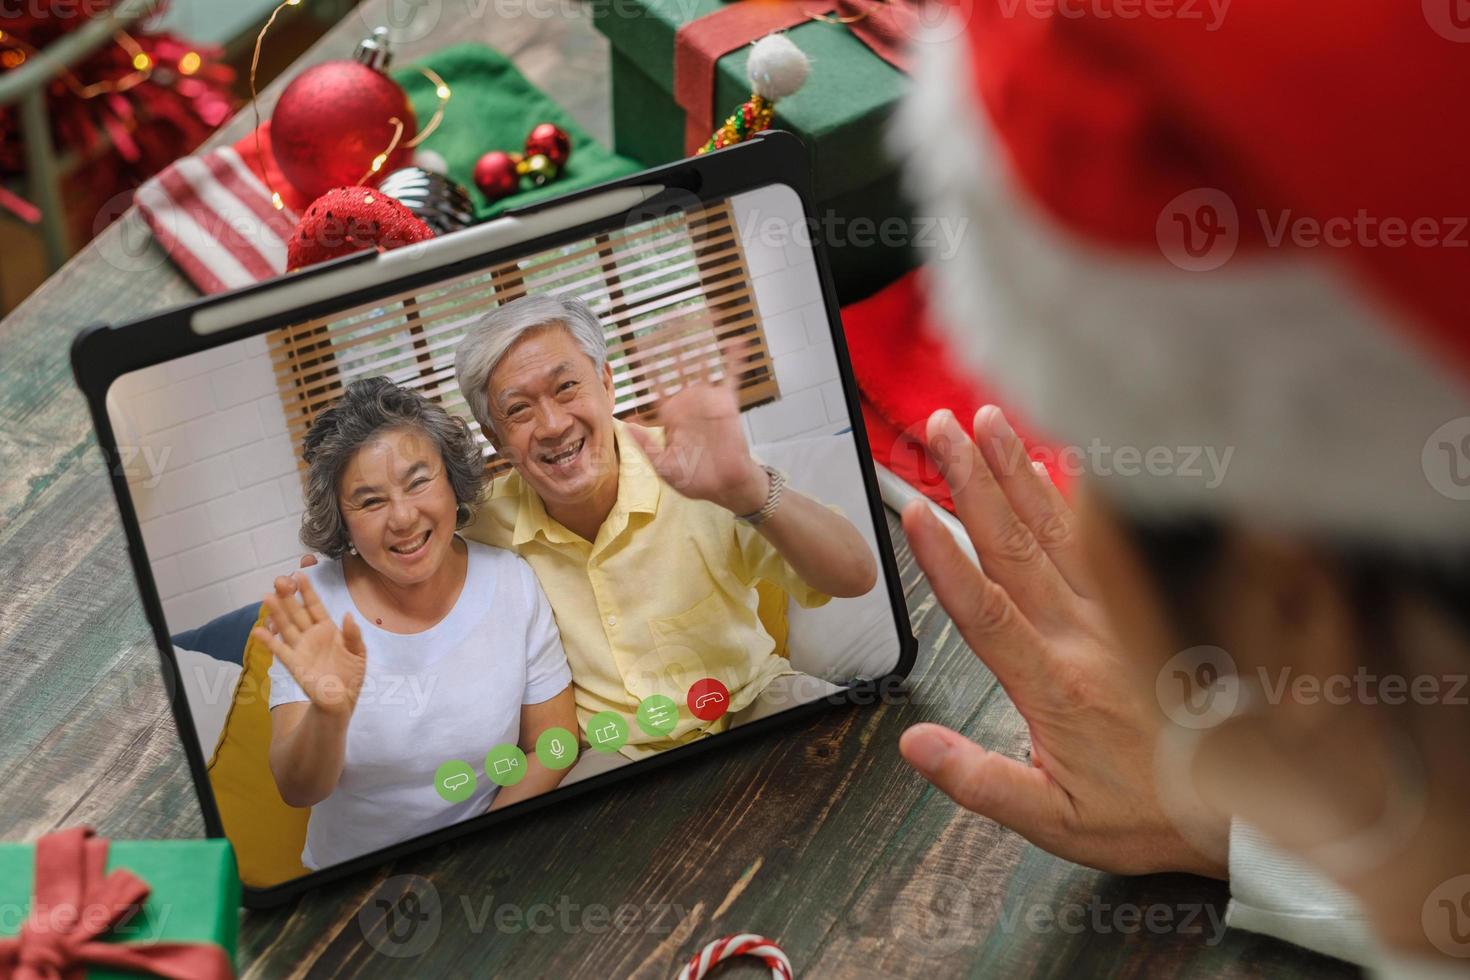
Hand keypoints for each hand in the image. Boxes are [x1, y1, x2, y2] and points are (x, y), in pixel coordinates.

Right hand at [253, 573, 366, 719]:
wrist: (341, 701)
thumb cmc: (350, 675)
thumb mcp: (359, 653)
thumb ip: (354, 635)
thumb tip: (347, 615)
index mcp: (328, 629)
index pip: (315, 606)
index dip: (308, 591)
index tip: (301, 575)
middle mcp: (311, 635)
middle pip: (297, 612)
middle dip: (288, 596)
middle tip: (279, 580)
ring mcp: (301, 648)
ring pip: (286, 626)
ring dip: (277, 613)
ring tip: (267, 597)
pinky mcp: (294, 664)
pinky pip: (280, 650)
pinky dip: (268, 641)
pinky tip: (259, 631)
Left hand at [624, 336, 767, 514]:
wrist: (725, 486)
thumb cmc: (695, 479)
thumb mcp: (665, 466)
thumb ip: (647, 446)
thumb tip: (626, 426)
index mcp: (671, 415)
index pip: (656, 384)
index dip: (647, 366)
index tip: (638, 347)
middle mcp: (688, 403)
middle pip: (677, 367)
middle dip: (672, 345)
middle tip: (667, 322)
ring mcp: (708, 401)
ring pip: (702, 365)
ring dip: (701, 343)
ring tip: (699, 318)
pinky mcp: (727, 403)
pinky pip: (731, 377)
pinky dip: (734, 360)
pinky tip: (736, 341)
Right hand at [898, 406, 1227, 877]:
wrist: (1244, 813)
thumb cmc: (1146, 814)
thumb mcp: (1056, 822)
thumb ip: (980, 781)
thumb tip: (915, 744)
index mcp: (1053, 687)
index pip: (986, 611)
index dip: (944, 560)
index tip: (914, 510)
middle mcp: (1083, 638)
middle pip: (1014, 548)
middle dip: (972, 482)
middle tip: (940, 429)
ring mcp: (1118, 615)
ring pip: (1058, 531)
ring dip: (1017, 472)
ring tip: (986, 423)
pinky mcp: (1146, 607)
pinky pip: (1110, 541)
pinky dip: (1082, 496)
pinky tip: (1060, 457)